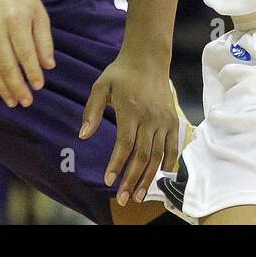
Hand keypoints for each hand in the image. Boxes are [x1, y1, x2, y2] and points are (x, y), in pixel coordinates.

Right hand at [0, 0, 54, 107]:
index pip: (25, 53)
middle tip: (26, 102)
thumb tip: (49, 66)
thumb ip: (44, 41)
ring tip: (13, 102)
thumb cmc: (23, 0)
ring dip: (2, 88)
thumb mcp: (40, 15)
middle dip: (16, 87)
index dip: (31, 72)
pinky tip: (0, 88)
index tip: (39, 87)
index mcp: (16, 20)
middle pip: (6, 64)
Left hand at [81, 52, 179, 206]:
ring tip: (140, 196)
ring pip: (158, 154)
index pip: (125, 144)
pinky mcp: (173, 120)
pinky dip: (168, 163)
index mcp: (131, 110)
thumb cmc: (121, 73)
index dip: (116, 164)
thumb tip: (82, 136)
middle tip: (124, 199)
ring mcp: (164, 119)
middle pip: (142, 154)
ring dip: (149, 177)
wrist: (148, 58)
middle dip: (133, 179)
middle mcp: (150, 118)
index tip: (108, 180)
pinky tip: (161, 177)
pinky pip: (172, 146)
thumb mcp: (100, 86)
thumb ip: (91, 111)